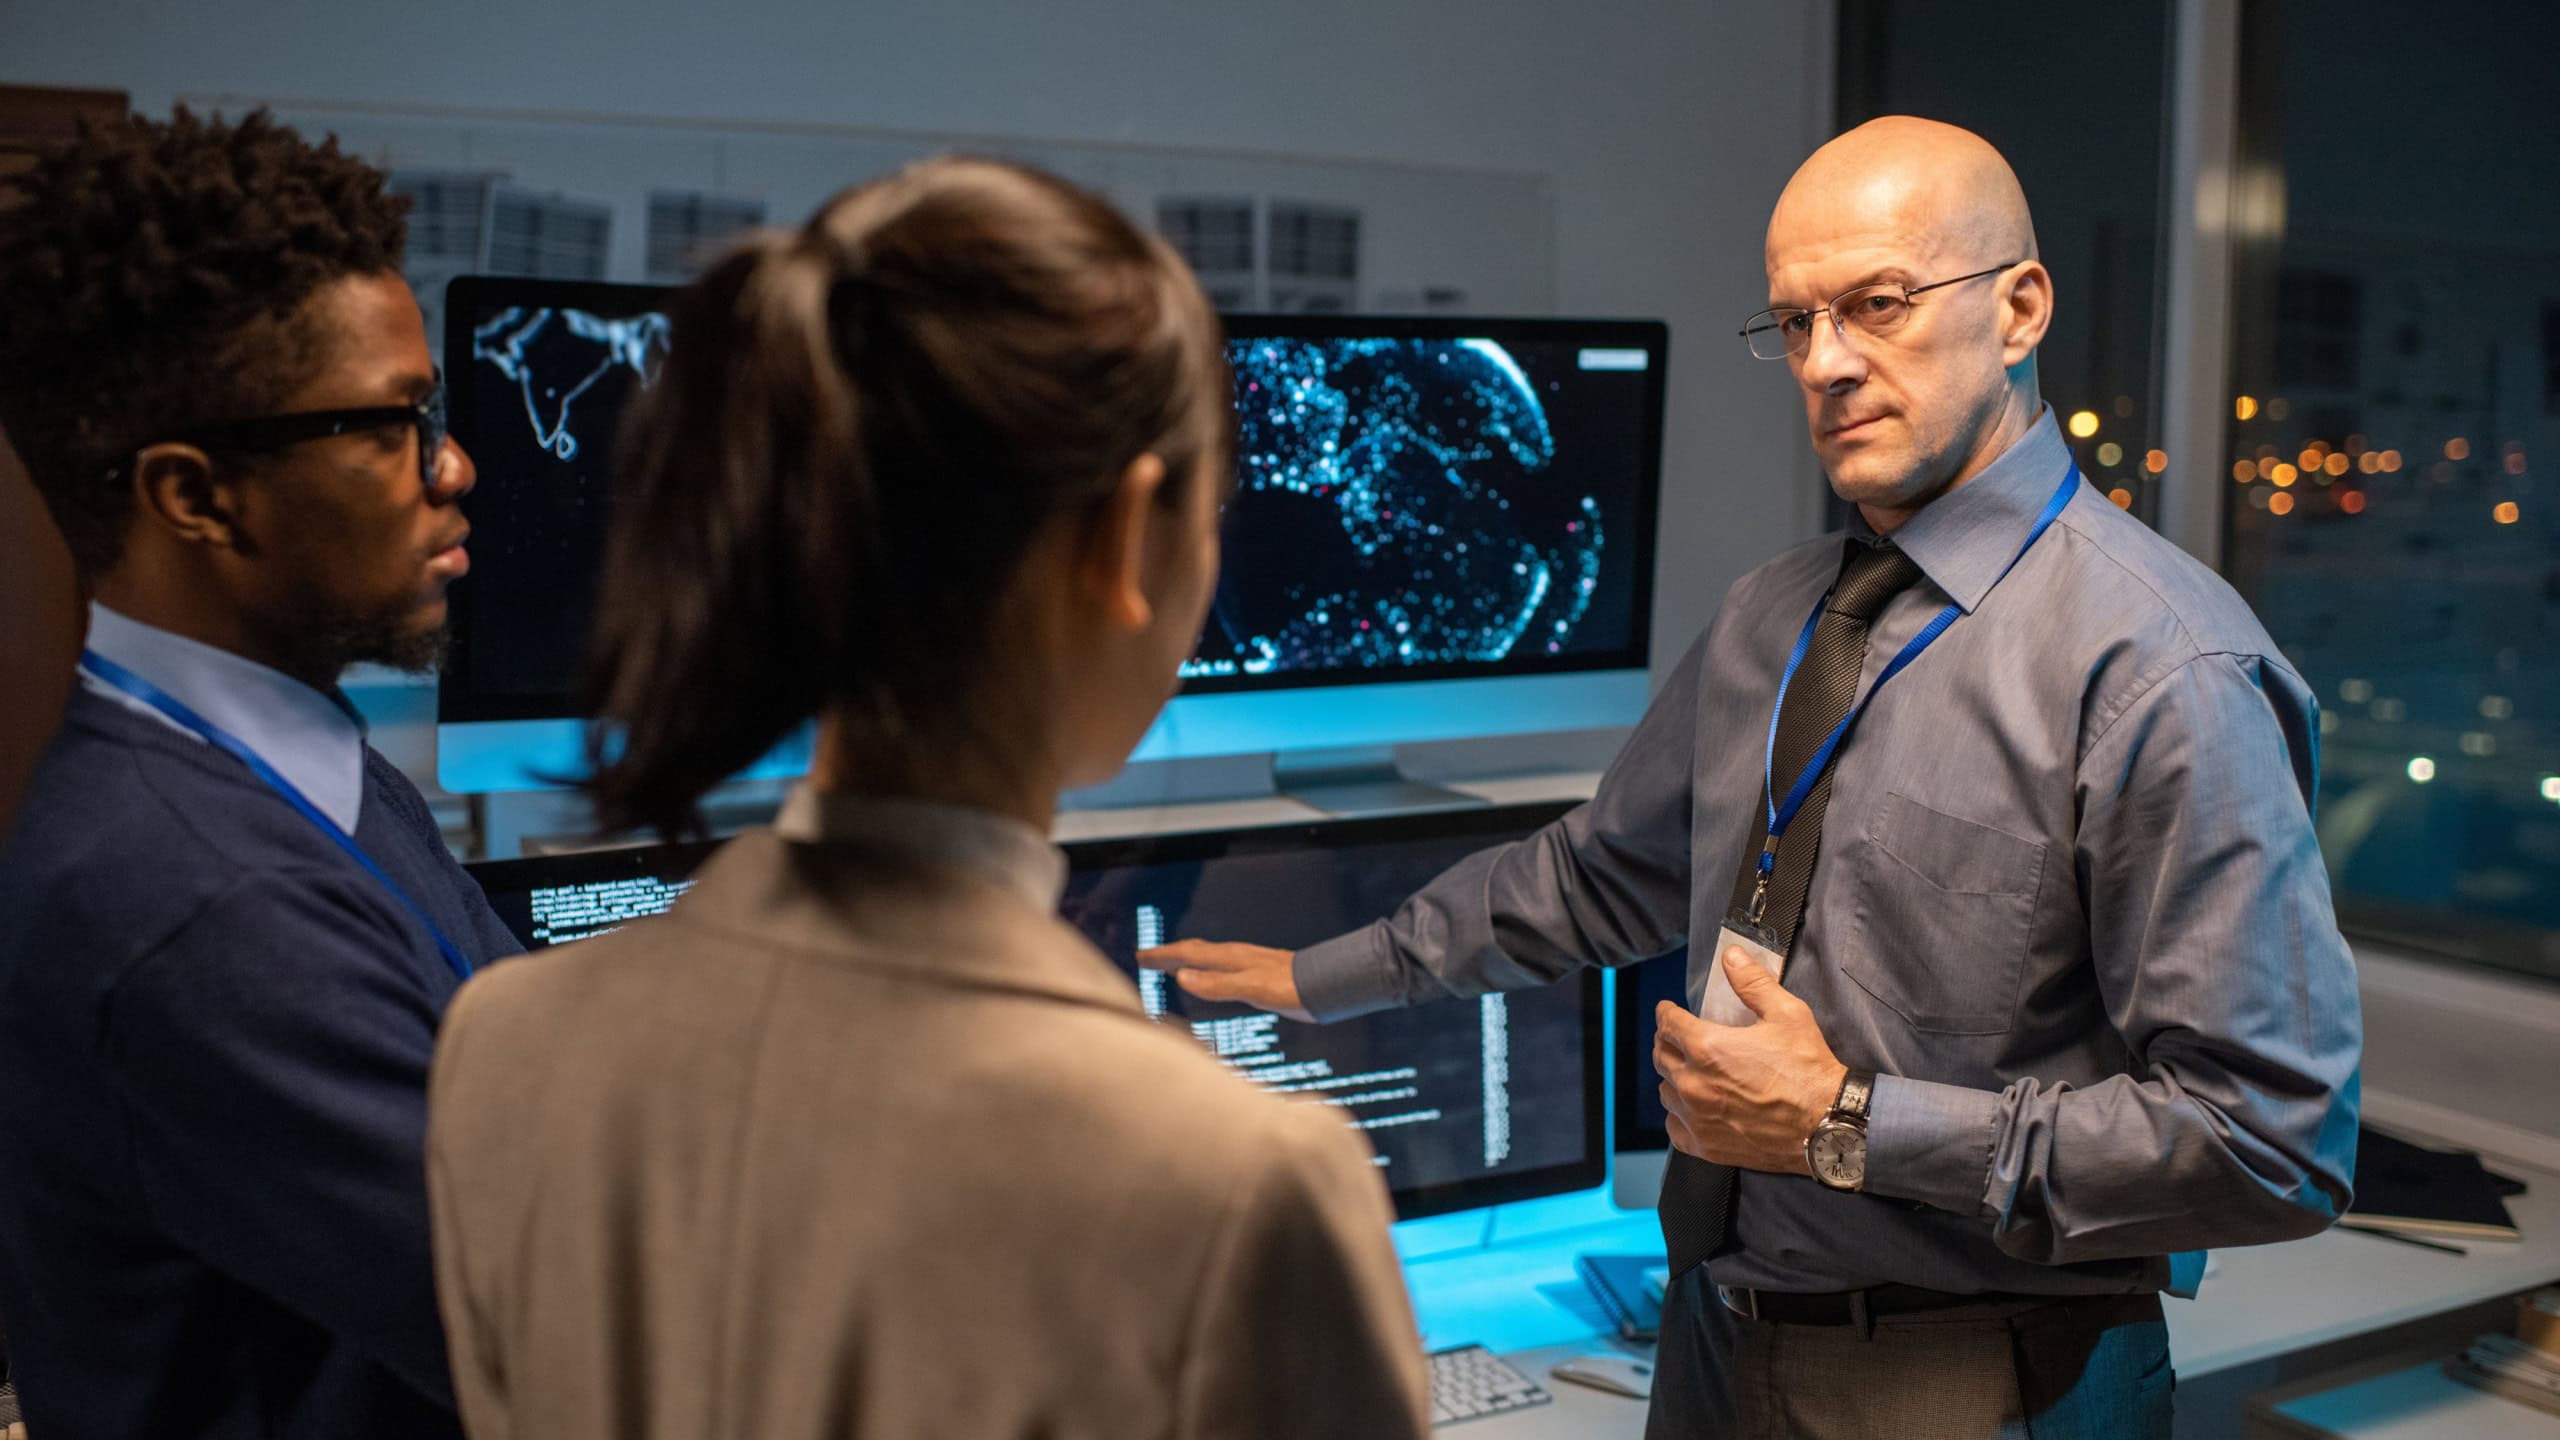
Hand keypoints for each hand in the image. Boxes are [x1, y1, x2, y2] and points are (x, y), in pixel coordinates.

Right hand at [1136, 940, 1314, 1022]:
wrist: (1325, 986)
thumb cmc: (1292, 987)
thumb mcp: (1251, 988)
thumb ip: (1218, 984)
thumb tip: (1182, 977)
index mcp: (1230, 959)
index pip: (1188, 955)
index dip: (1164, 956)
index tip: (1141, 957)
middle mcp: (1236, 958)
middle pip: (1195, 952)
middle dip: (1170, 955)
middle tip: (1147, 959)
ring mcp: (1246, 966)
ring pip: (1208, 960)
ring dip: (1186, 962)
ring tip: (1172, 967)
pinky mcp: (1257, 976)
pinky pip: (1221, 969)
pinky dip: (1205, 971)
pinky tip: (1210, 979)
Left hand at [1653, 944, 1847, 1174]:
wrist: (1827, 1124)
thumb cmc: (1809, 1070)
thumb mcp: (1786, 1014)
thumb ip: (1753, 982)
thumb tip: (1731, 956)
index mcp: (1707, 1048)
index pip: (1667, 1023)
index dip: (1667, 1013)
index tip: (1669, 1011)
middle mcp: (1694, 1084)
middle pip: (1661, 1056)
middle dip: (1668, 1041)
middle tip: (1680, 1038)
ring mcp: (1697, 1118)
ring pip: (1666, 1091)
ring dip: (1674, 1078)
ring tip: (1691, 1072)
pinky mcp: (1707, 1146)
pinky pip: (1675, 1128)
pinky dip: (1680, 1116)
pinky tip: (1695, 1109)